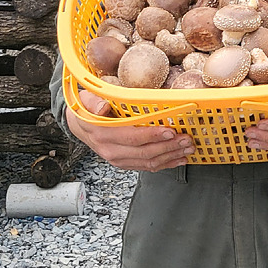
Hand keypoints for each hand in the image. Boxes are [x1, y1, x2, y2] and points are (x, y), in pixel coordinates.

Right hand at [66, 88, 194, 171]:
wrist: (79, 125)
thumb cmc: (87, 109)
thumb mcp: (86, 100)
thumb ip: (94, 102)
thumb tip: (103, 106)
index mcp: (103, 133)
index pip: (132, 137)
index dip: (152, 135)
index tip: (170, 131)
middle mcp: (111, 150)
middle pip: (144, 152)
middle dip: (168, 147)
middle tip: (186, 140)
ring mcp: (118, 159)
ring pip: (148, 162)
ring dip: (170, 156)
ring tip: (188, 149)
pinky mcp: (125, 163)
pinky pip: (147, 167)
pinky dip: (165, 164)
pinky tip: (179, 159)